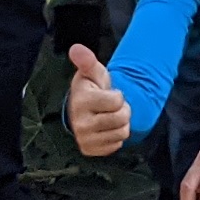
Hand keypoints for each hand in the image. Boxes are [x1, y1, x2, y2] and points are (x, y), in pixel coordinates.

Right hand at [63, 43, 131, 160]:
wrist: (82, 110)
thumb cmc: (90, 88)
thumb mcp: (92, 72)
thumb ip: (88, 61)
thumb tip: (76, 49)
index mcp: (81, 101)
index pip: (117, 101)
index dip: (118, 96)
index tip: (107, 94)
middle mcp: (80, 123)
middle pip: (122, 118)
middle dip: (123, 110)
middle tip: (111, 106)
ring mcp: (84, 139)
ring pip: (122, 133)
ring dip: (121, 124)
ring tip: (109, 116)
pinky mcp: (89, 150)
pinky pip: (117, 145)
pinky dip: (115, 136)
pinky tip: (106, 128)